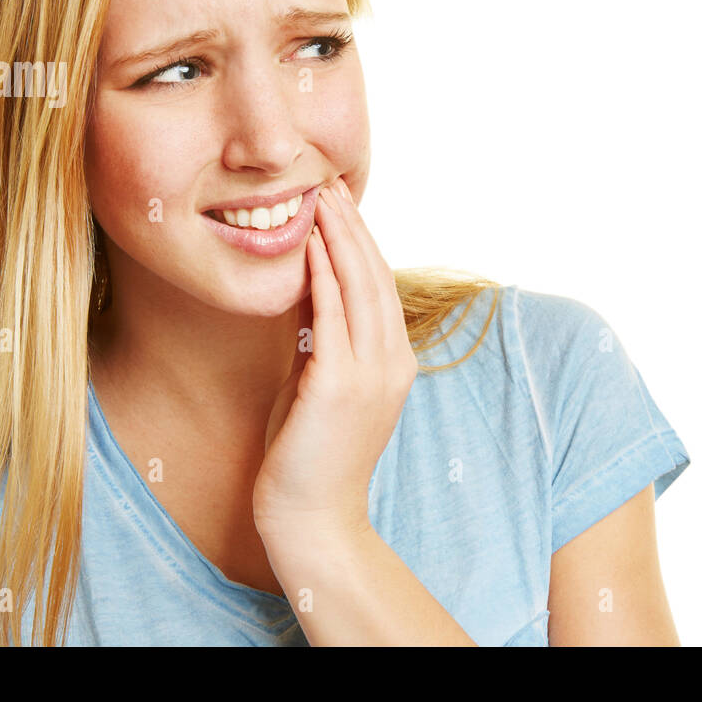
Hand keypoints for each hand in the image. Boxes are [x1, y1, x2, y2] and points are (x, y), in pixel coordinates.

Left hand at [253, 177, 417, 541]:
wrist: (313, 518)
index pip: (381, 286)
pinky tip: (311, 244)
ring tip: (321, 197)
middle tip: (330, 183)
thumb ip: (320, 341)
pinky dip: (324, 275)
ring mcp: (371, 374)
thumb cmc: (309, 456)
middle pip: (376, 276)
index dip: (362, 241)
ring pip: (360, 287)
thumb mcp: (319, 385)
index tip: (340, 204)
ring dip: (339, 237)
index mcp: (395, 362)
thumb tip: (307, 295)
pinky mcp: (339, 386)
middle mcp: (393, 362)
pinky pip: (333, 316)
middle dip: (352, 226)